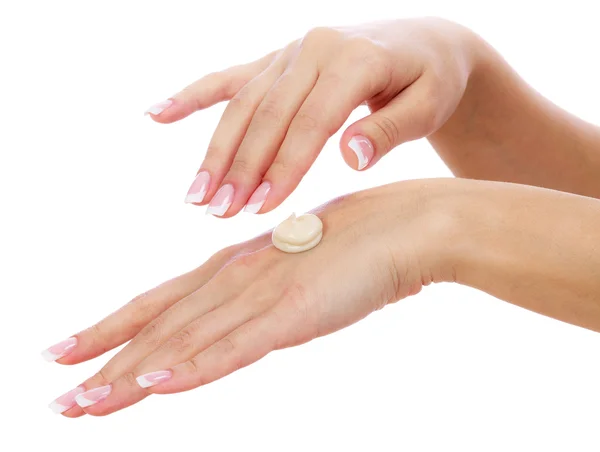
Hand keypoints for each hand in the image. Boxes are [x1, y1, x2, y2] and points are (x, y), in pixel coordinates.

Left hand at [46, 179, 457, 415]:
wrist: (410, 223)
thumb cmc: (362, 245)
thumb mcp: (302, 270)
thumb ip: (271, 293)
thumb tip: (252, 316)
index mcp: (239, 266)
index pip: (163, 301)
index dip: (114, 327)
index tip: (73, 350)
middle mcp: (238, 277)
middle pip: (160, 324)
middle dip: (104, 359)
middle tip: (58, 391)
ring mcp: (263, 294)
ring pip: (185, 340)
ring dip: (131, 375)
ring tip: (83, 405)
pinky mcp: (295, 312)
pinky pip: (236, 347)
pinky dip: (193, 367)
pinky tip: (156, 386)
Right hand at [146, 18, 475, 216]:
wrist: (423, 44)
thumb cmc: (431, 82)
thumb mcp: (428, 106)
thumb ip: (389, 130)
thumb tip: (348, 157)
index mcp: (354, 60)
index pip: (311, 123)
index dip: (283, 167)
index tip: (259, 209)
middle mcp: (315, 47)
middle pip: (268, 115)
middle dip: (241, 166)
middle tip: (218, 213)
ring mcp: (291, 51)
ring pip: (243, 103)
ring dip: (215, 149)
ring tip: (195, 195)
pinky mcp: (277, 58)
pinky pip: (229, 77)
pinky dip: (192, 96)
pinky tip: (156, 113)